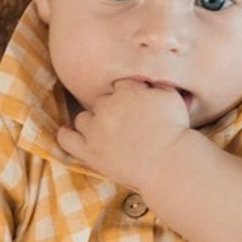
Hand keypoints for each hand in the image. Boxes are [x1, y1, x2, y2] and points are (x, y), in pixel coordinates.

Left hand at [57, 80, 190, 189]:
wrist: (169, 163)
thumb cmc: (175, 131)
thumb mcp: (172, 97)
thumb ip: (156, 83)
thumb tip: (147, 78)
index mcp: (127, 90)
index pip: (119, 87)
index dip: (128, 98)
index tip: (136, 110)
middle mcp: (108, 106)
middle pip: (101, 102)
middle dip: (111, 111)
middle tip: (126, 125)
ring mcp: (96, 130)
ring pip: (83, 118)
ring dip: (93, 123)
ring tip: (108, 135)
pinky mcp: (89, 151)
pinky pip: (66, 139)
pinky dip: (66, 135)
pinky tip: (70, 134)